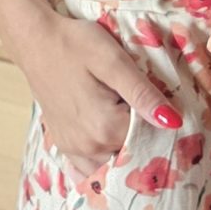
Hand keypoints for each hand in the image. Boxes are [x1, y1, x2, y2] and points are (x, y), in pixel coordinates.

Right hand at [27, 9, 181, 182]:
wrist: (36, 41)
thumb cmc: (75, 44)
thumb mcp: (114, 61)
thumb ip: (143, 94)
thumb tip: (174, 122)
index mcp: (104, 127)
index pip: (151, 140)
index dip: (162, 125)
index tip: (164, 106)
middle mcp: (88, 146)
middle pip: (133, 156)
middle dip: (147, 141)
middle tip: (148, 111)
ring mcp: (73, 149)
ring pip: (113, 166)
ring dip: (126, 152)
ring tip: (133, 123)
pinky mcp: (65, 145)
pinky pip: (91, 167)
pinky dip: (106, 160)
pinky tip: (113, 142)